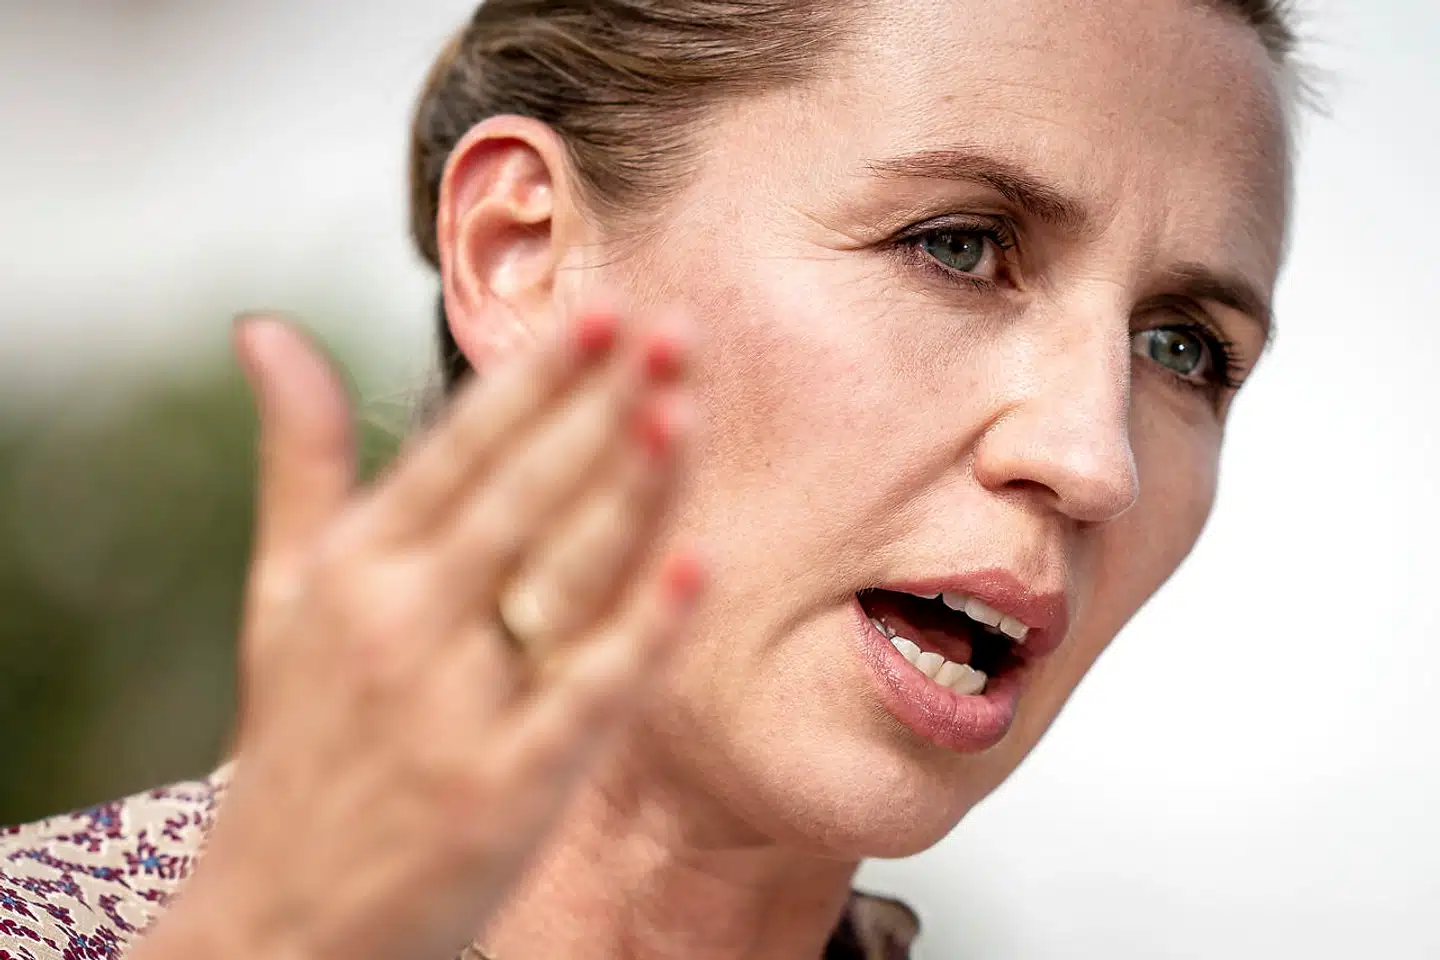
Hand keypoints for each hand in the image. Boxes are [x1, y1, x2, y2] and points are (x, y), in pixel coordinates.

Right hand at [139, 304, 702, 959]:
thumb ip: (299, 459)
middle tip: (678, 328)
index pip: (460, 453)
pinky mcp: (505, 789)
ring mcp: (454, 710)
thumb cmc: (298, 742)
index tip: (603, 311)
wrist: (277, 922)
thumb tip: (267, 328)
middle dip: (602, 408)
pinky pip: (588, 694)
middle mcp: (399, 626)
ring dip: (630, 492)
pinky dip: (644, 631)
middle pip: (522, 497)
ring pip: (561, 576)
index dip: (537, 381)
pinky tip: (699, 567)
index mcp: (352, 570)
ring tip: (686, 409)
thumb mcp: (278, 593)